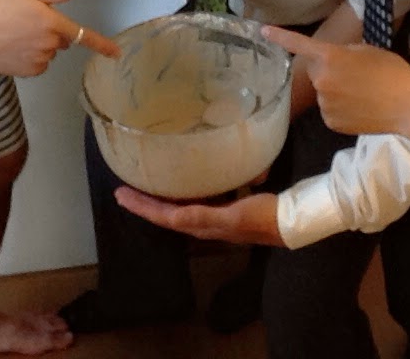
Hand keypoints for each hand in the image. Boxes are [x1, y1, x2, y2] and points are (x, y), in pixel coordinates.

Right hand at [0, 0, 119, 75]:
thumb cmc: (2, 9)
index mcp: (53, 23)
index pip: (83, 35)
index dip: (102, 45)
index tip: (117, 54)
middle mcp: (51, 44)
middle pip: (62, 41)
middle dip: (52, 33)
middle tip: (29, 23)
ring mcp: (41, 60)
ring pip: (50, 53)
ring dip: (41, 46)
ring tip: (17, 36)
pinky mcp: (30, 72)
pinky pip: (39, 65)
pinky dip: (32, 59)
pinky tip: (14, 49)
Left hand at [114, 188, 285, 245]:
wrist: (288, 222)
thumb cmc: (263, 217)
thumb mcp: (234, 214)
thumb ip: (206, 216)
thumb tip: (177, 216)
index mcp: (201, 224)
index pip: (164, 217)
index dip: (141, 207)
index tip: (121, 195)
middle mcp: (202, 224)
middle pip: (165, 214)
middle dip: (144, 203)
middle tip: (123, 189)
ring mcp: (212, 218)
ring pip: (176, 209)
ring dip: (159, 199)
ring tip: (143, 185)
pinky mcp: (222, 211)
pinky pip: (192, 203)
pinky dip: (179, 194)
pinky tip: (179, 184)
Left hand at [265, 26, 409, 136]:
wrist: (408, 107)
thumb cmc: (392, 72)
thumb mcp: (368, 50)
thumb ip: (344, 53)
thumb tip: (333, 61)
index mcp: (330, 57)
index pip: (299, 44)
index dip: (280, 36)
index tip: (262, 30)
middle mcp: (321, 80)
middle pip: (316, 71)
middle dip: (328, 69)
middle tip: (355, 74)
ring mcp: (324, 104)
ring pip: (324, 92)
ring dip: (336, 90)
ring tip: (363, 94)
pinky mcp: (330, 122)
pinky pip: (330, 110)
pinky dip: (341, 109)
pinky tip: (361, 109)